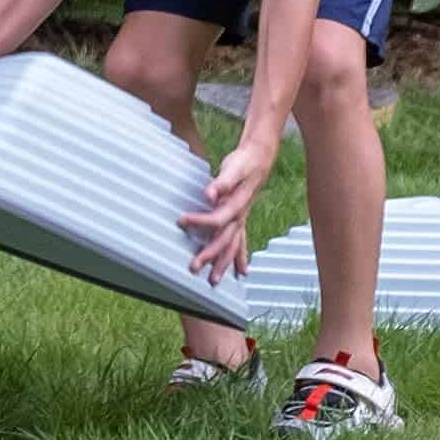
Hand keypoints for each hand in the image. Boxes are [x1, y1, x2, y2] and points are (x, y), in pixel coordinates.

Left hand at [180, 137, 273, 280]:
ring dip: (224, 264)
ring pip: (233, 247)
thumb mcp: (233, 168)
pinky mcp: (240, 219)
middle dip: (210, 256)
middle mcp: (240, 217)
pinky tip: (242, 271)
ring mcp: (242, 220)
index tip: (180, 221)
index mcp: (237, 206)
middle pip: (224, 241)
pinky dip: (240, 257)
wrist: (259, 158)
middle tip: (193, 269)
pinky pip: (241, 243)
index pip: (217, 219)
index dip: (199, 221)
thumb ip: (222, 182)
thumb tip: (210, 194)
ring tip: (214, 281)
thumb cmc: (244, 163)